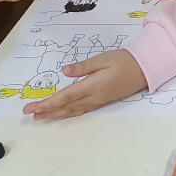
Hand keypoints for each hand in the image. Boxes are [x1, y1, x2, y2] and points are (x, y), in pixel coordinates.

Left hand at [23, 49, 147, 119]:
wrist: (145, 69)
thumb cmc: (124, 60)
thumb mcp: (104, 58)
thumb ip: (84, 66)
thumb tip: (65, 71)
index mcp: (93, 85)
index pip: (66, 96)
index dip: (48, 103)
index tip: (33, 107)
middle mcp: (94, 97)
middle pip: (66, 106)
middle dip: (47, 111)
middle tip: (29, 114)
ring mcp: (99, 101)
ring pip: (73, 111)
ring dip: (56, 114)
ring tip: (40, 117)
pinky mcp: (102, 101)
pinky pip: (81, 110)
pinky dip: (69, 113)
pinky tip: (62, 114)